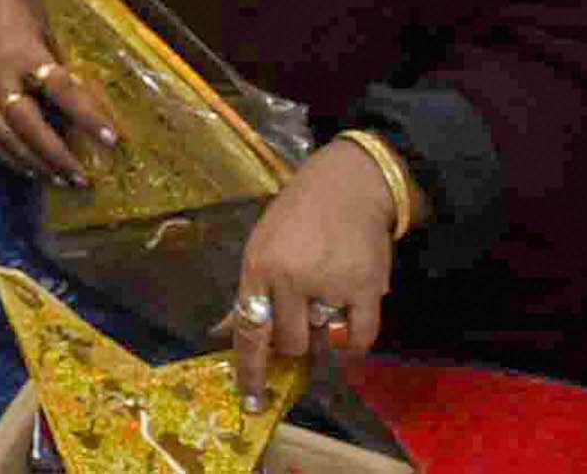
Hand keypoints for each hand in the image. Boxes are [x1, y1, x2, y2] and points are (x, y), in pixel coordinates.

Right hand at [0, 0, 109, 186]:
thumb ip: (62, 58)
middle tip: (84, 178)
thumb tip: (100, 95)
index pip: (60, 88)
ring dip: (36, 163)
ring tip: (64, 182)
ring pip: (5, 136)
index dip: (88, 116)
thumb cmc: (14, 6)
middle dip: (56, 155)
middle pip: (26, 123)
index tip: (114, 139)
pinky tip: (32, 171)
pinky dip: (9, 158)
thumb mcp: (45, 22)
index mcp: (23, 50)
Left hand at [224, 140, 399, 404]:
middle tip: (300, 326)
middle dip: (292, 343)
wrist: (346, 186)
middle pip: (288, 343)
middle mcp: (291, 278)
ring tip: (325, 308)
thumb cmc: (296, 217)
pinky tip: (348, 329)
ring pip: (322, 343)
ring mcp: (329, 284)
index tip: (252, 400)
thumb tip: (220, 333)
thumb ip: (246, 293)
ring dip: (322, 338)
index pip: (248, 330)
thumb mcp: (260, 247)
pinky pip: (358, 340)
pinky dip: (353, 345)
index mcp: (258, 267)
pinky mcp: (366, 288)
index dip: (250, 370)